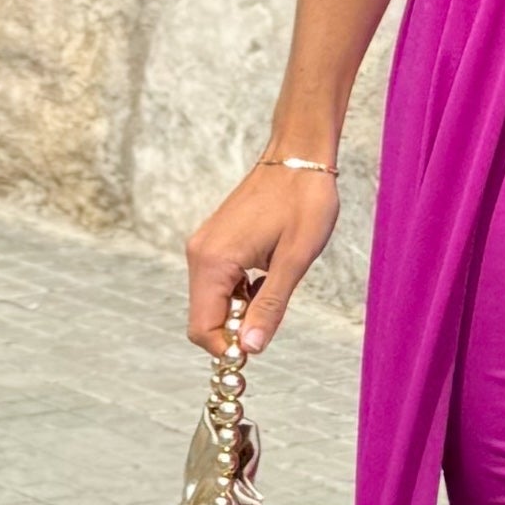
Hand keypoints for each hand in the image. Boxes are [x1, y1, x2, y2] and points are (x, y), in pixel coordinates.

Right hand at [186, 149, 341, 353]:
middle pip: (205, 317)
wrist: (300, 155)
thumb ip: (270, 307)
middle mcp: (199, 254)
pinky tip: (269, 274)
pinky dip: (241, 291)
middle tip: (274, 316)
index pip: (202, 328)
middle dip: (235, 329)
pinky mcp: (215, 242)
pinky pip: (220, 282)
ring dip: (242, 309)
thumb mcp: (294, 260)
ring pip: (213, 301)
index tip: (259, 348)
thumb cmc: (304, 201)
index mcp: (213, 261)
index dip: (227, 347)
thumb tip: (250, 349)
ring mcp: (205, 246)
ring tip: (277, 285)